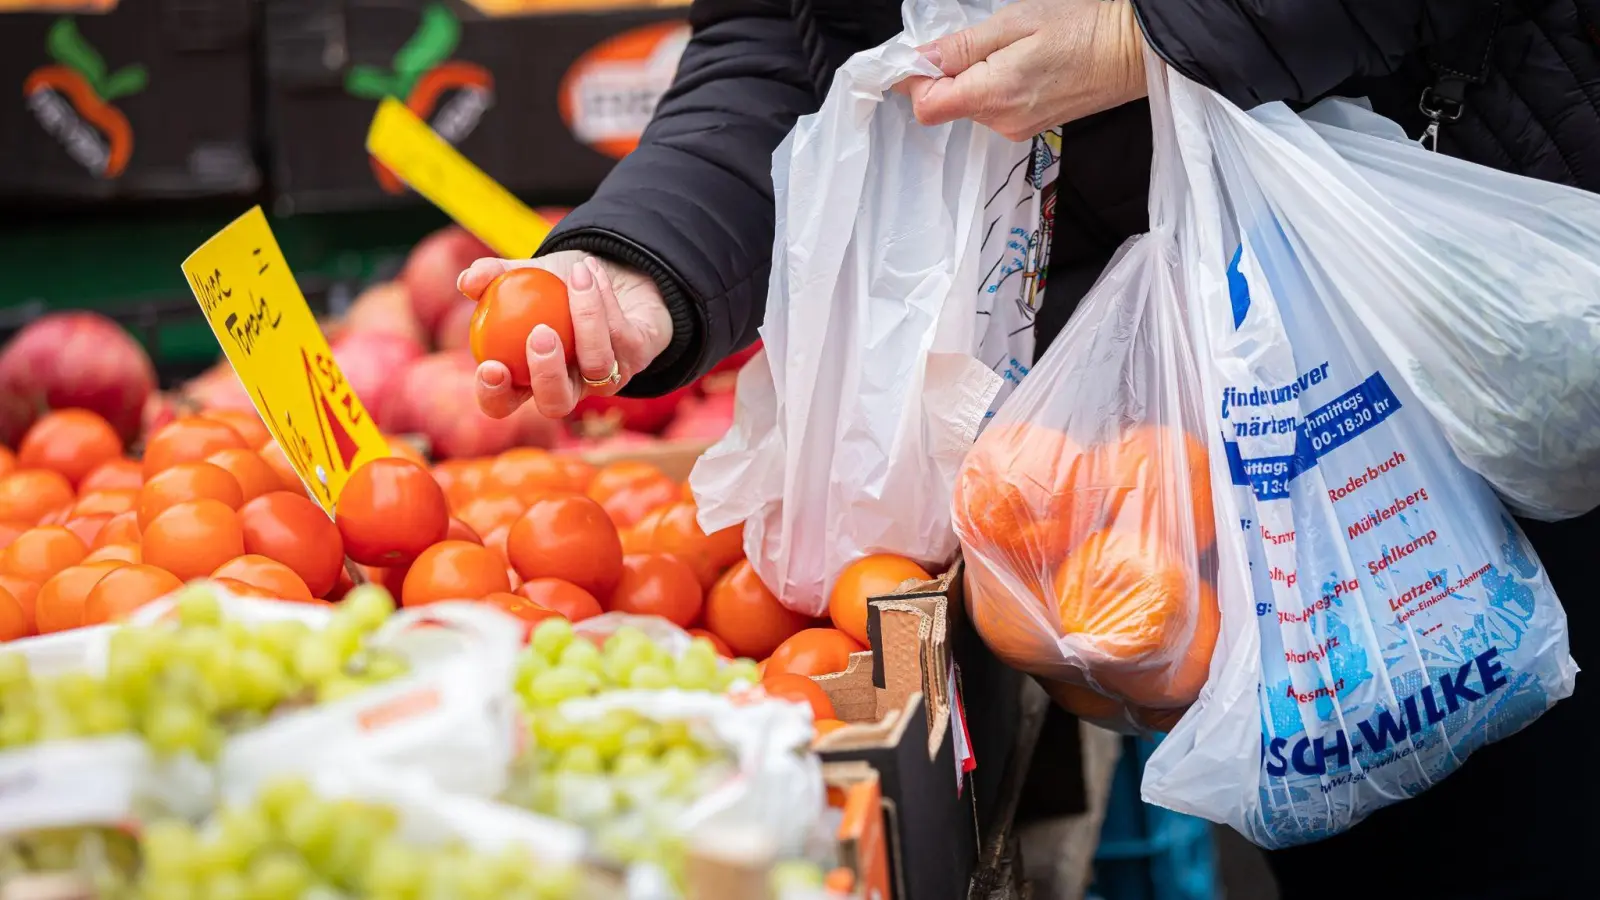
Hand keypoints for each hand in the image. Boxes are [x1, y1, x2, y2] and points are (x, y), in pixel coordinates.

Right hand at [458, 251, 670, 419]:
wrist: (616, 274)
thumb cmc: (559, 285)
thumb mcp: (525, 275)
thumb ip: (494, 276)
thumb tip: (466, 281)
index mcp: (530, 376)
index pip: (504, 403)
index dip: (495, 395)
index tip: (490, 366)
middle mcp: (569, 386)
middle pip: (555, 404)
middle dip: (547, 375)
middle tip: (540, 334)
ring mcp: (606, 378)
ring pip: (597, 366)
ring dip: (587, 317)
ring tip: (576, 274)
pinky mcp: (638, 359)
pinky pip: (621, 335)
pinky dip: (604, 298)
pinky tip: (591, 270)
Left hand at [898, 0, 1146, 140]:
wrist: (1135, 51)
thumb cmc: (1083, 28)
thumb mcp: (1015, 22)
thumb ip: (962, 46)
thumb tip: (919, 58)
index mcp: (994, 95)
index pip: (927, 105)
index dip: (915, 78)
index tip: (921, 54)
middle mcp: (1002, 121)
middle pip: (944, 105)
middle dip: (945, 73)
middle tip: (976, 40)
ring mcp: (1015, 128)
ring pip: (968, 106)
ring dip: (971, 77)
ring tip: (1007, 49)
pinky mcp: (1027, 126)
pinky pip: (991, 108)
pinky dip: (991, 85)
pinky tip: (1018, 63)